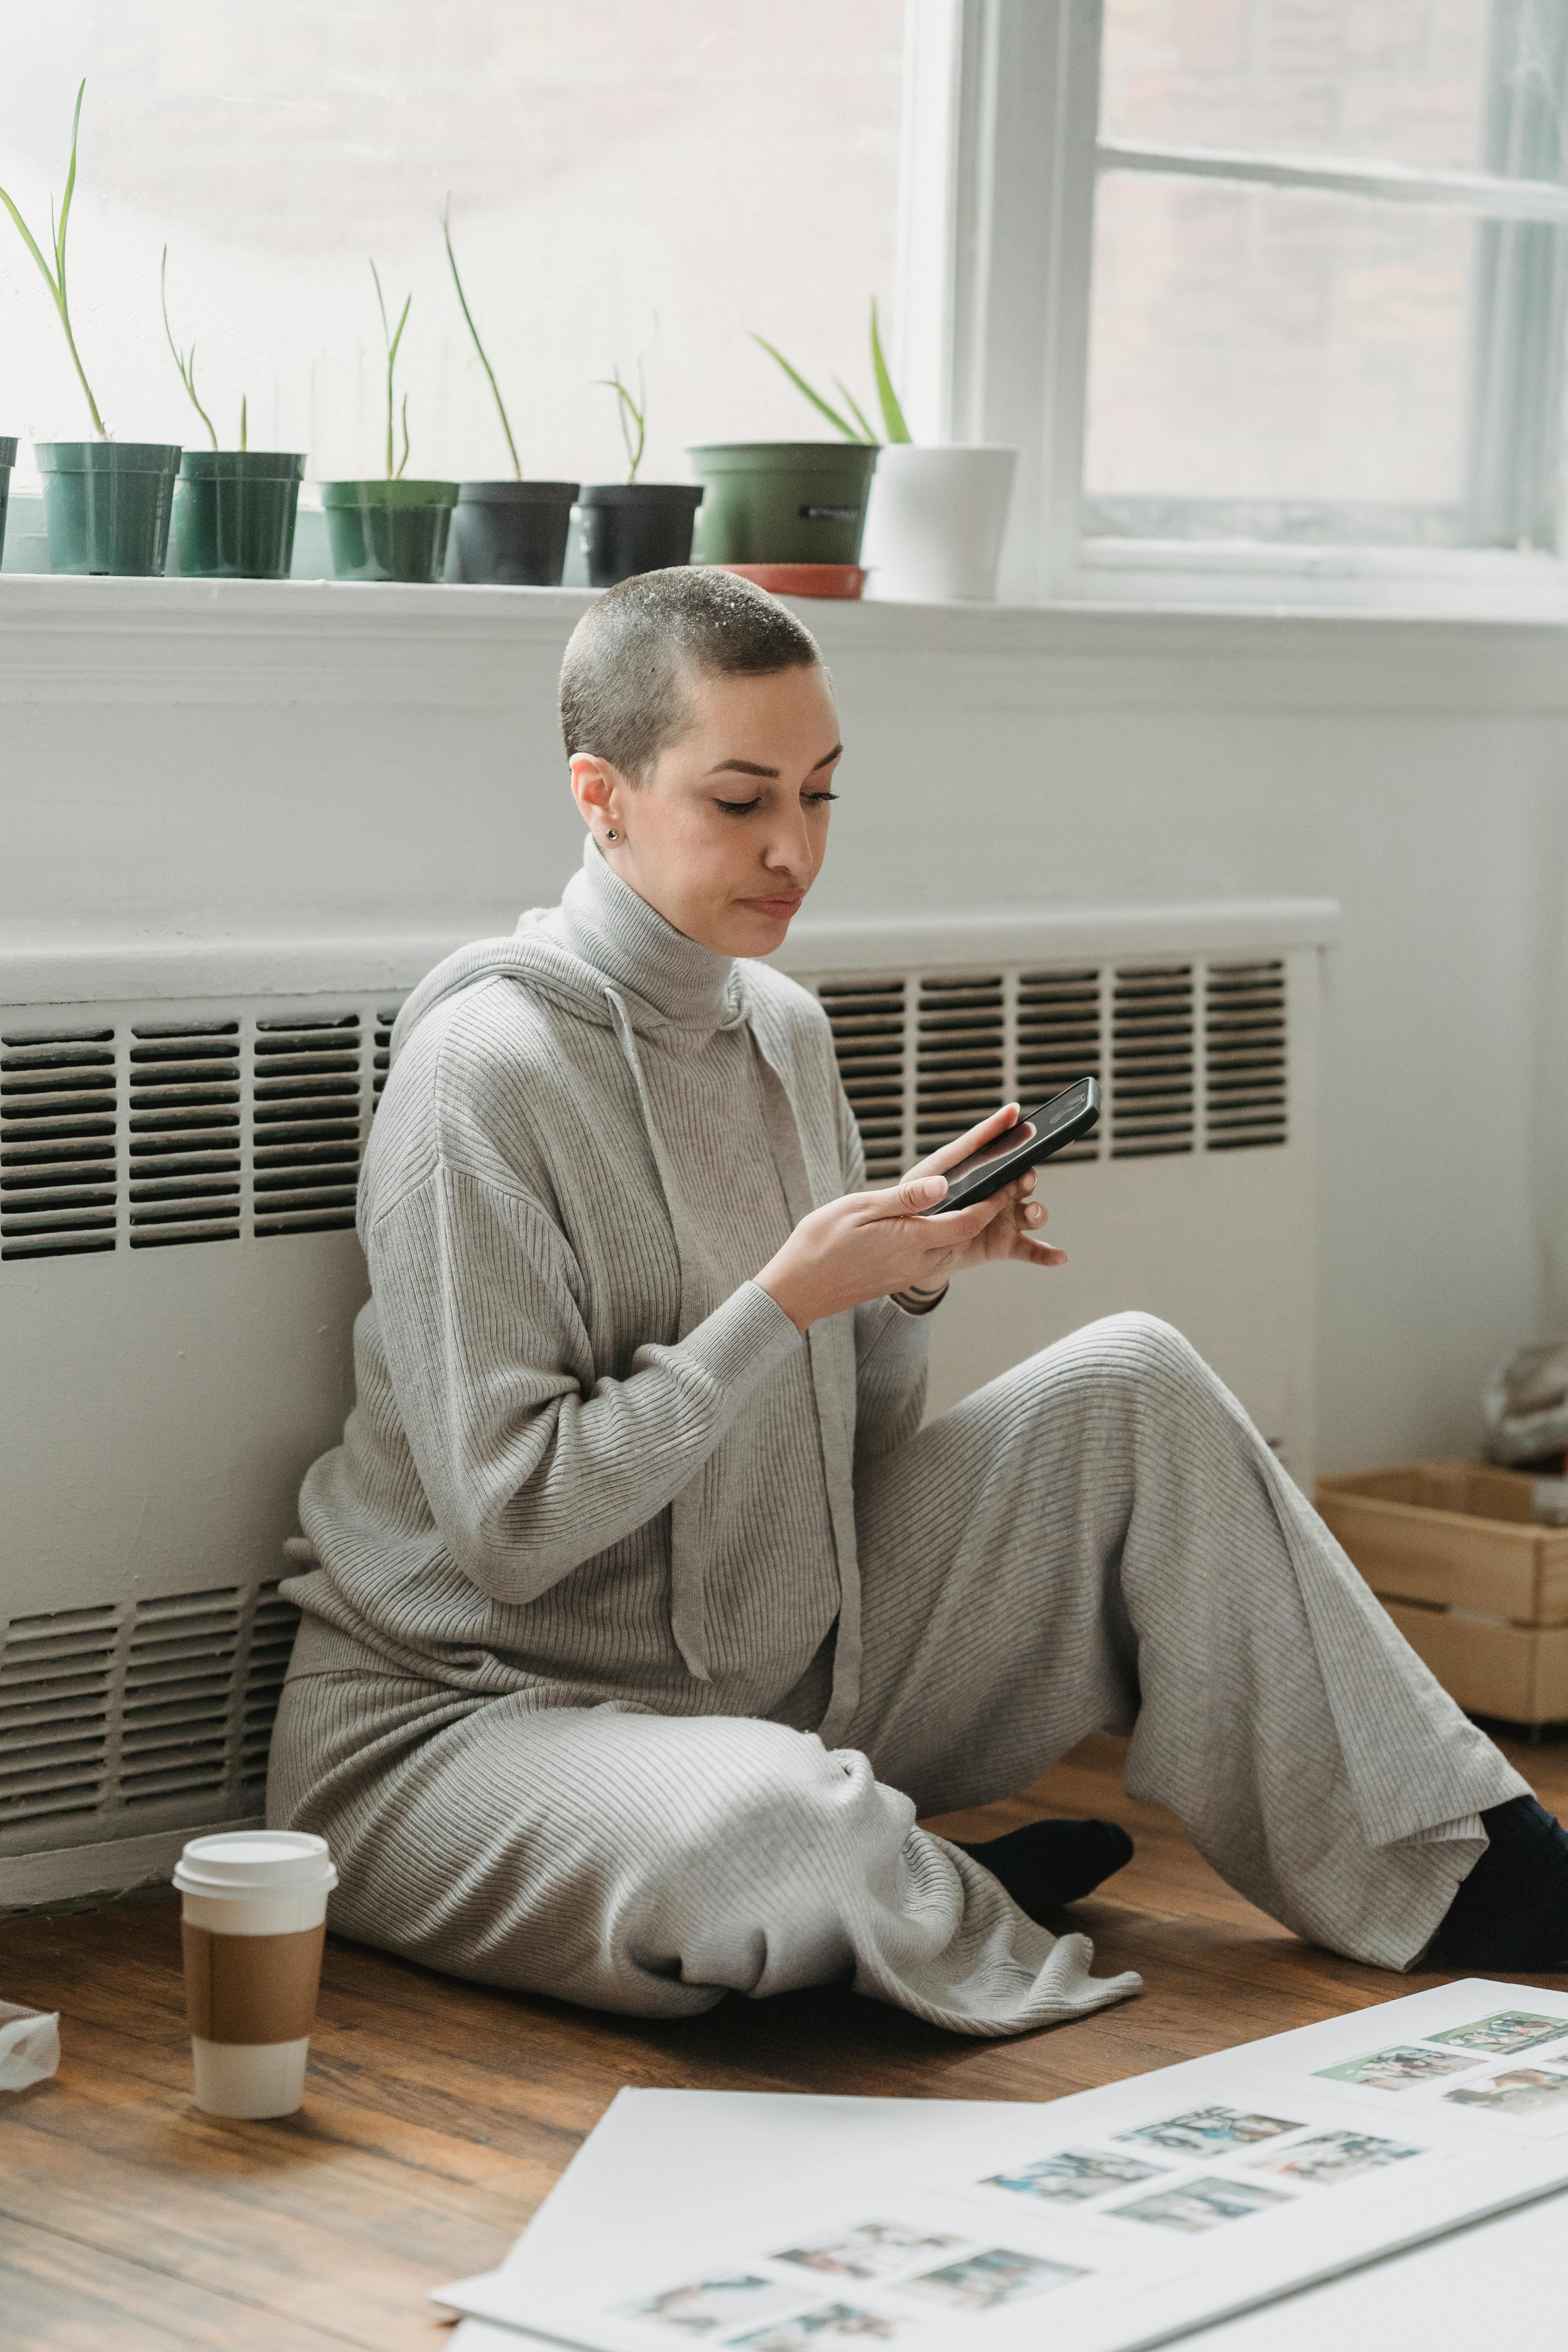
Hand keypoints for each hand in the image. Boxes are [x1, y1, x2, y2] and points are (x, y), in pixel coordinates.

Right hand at [756, 1104, 1065, 1334]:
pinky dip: (955, 1237)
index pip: (968, 1221)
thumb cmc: (820, 1245)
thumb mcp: (859, 1210)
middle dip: (996, 1210)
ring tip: (993, 1198)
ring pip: (957, 1246)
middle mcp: (920, 1262)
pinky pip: (939, 1256)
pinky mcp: (902, 1275)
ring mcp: (911, 1271)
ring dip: (977, 1223)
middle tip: (1017, 1183)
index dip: (996, 1200)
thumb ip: (904, 1198)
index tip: (1014, 1177)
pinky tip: (952, 1221)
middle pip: (971, 1234)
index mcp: (912, 1242)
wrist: (797, 1290)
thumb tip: (943, 1184)